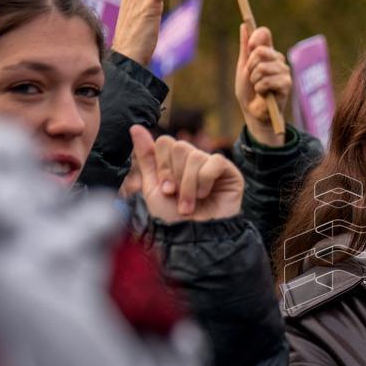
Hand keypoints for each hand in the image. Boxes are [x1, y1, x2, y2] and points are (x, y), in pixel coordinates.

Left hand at [129, 125, 243, 222]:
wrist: (193, 238)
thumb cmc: (172, 218)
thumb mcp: (152, 188)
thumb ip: (146, 158)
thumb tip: (135, 127)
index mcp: (175, 162)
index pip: (165, 142)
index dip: (162, 165)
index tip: (166, 189)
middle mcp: (194, 161)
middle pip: (180, 146)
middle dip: (175, 175)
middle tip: (176, 196)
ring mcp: (212, 165)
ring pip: (195, 156)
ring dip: (188, 185)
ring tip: (190, 205)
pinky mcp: (229, 172)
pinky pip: (214, 162)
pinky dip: (205, 181)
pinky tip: (206, 196)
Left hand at [236, 23, 290, 146]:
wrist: (253, 111)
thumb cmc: (249, 90)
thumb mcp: (243, 67)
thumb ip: (245, 47)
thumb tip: (244, 25)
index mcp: (268, 52)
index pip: (264, 33)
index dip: (255, 38)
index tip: (249, 48)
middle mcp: (278, 59)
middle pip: (260, 50)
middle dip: (250, 66)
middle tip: (252, 77)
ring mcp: (284, 71)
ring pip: (262, 67)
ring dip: (254, 80)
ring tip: (257, 87)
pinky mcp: (287, 84)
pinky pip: (267, 80)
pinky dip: (260, 88)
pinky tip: (264, 94)